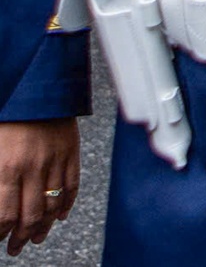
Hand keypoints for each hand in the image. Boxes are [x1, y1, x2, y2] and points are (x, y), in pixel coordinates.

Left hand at [0, 119, 77, 254]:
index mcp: (6, 167)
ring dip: (42, 226)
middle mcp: (32, 167)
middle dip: (21, 236)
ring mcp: (55, 160)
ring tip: (36, 238)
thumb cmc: (5, 114)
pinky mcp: (71, 151)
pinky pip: (72, 185)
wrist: (34, 84)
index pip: (4, 214)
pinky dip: (66, 204)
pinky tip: (58, 215)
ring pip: (52, 204)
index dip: (1, 233)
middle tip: (15, 247)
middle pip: (29, 215)